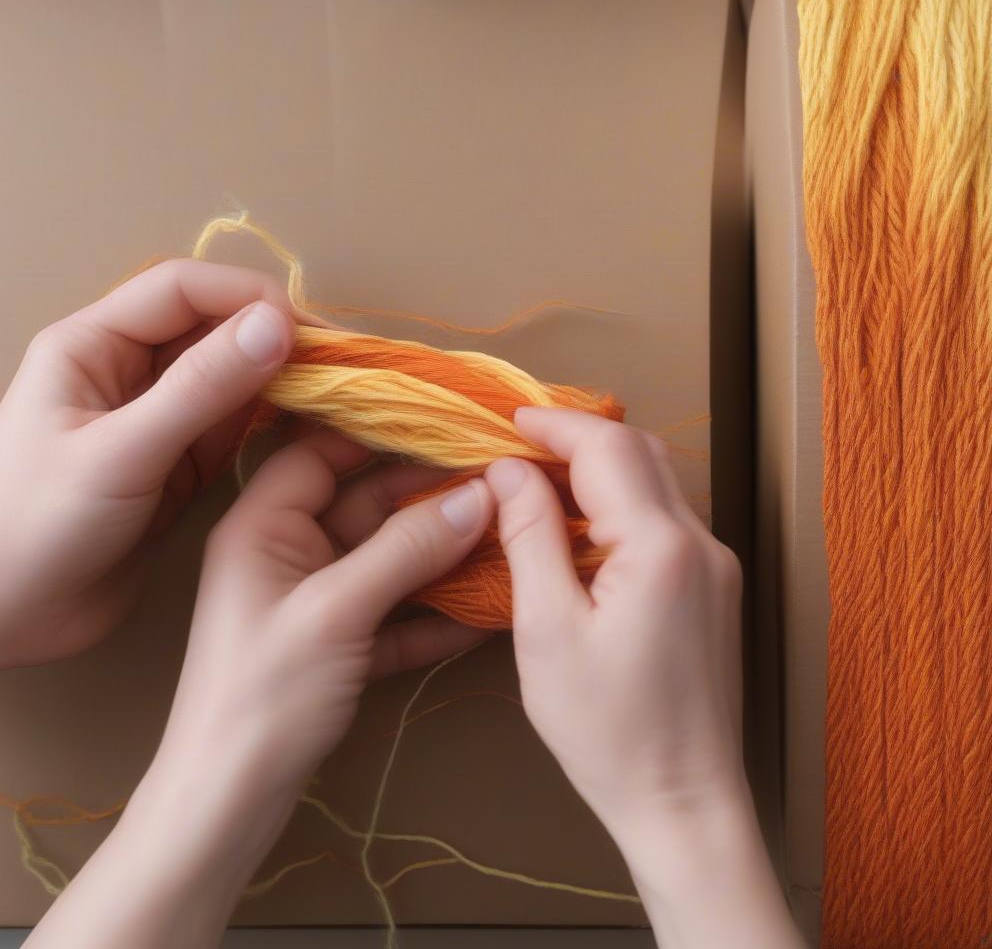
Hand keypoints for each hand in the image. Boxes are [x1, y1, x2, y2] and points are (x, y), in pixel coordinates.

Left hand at [0, 259, 298, 679]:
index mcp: (93, 345)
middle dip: (272, 339)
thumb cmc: (35, 523)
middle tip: (335, 366)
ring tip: (334, 395)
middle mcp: (129, 372)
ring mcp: (158, 419)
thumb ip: (200, 388)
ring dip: (279, 382)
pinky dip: (272, 424)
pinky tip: (308, 428)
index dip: (246, 297)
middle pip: (213, 329)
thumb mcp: (120, 451)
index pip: (181, 290)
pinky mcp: (179, 464)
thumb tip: (277, 327)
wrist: (0, 615)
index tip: (306, 331)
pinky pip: (234, 427)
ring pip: (231, 379)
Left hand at [24, 436, 494, 948]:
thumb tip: (480, 496)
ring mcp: (313, 601)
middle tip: (497, 479)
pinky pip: (393, 612)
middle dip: (427, 494)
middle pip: (364, 504)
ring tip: (506, 534)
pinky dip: (433, 611)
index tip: (441, 415)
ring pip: (386, 559)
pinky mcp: (336, 646)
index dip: (375, 429)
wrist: (226, 805)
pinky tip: (484, 609)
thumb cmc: (263, 694)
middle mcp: (287, 552)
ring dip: (440, 552)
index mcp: (263, 524)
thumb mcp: (336, 611)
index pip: (319, 450)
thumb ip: (406, 549)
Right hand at [486, 408, 802, 948]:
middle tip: (519, 446)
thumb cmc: (607, 730)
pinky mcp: (715, 589)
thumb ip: (530, 538)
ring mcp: (716, 565)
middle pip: (640, 452)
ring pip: (658, 481)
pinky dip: (621, 501)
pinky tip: (583, 526)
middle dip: (578, 437)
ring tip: (541, 480)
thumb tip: (508, 471)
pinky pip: (667, 518)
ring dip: (601, 467)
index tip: (506, 420)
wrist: (684, 803)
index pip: (607, 447)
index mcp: (660, 547)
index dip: (554, 424)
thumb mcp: (547, 632)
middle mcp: (701, 543)